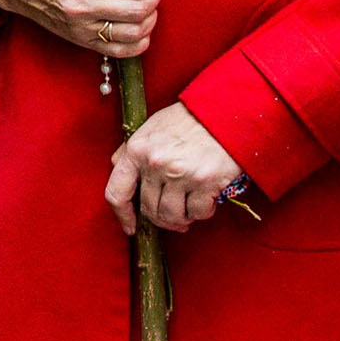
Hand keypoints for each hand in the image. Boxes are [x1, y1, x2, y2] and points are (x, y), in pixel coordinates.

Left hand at [106, 102, 243, 233]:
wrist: (223, 113)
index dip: (122, 215)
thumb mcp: (150, 128)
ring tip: (189, 207)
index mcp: (137, 150)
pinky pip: (198, 213)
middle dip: (161, 218)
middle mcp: (155, 164)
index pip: (116, 192)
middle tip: (173, 216)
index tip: (130, 227)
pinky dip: (202, 212)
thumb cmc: (186, 120)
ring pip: (172, 216)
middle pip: (149, 209)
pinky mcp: (205, 182)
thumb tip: (117, 167)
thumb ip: (132, 150)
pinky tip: (206, 201)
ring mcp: (180, 174)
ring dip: (182, 218)